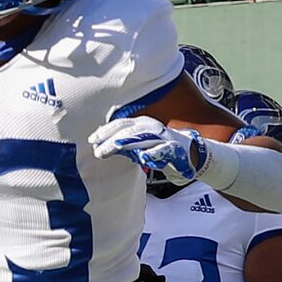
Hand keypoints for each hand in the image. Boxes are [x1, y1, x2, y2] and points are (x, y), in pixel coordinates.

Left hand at [88, 115, 206, 189]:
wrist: (190, 154)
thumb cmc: (161, 149)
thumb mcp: (139, 144)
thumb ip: (123, 144)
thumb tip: (102, 144)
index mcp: (142, 124)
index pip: (120, 124)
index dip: (106, 131)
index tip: (92, 140)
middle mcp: (151, 127)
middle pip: (127, 129)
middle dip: (111, 138)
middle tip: (97, 148)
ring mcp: (163, 137)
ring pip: (142, 138)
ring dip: (127, 142)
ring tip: (114, 147)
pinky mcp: (174, 149)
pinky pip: (163, 150)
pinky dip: (154, 153)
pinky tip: (144, 157)